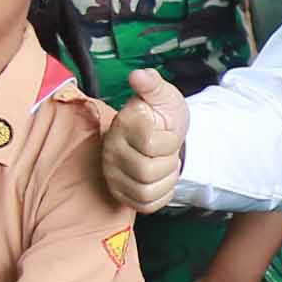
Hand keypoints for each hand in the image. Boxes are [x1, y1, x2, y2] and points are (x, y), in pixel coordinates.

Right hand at [100, 67, 186, 212]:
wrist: (164, 134)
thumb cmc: (163, 114)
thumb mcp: (164, 95)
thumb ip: (153, 84)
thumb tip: (139, 75)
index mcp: (122, 125)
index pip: (151, 144)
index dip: (170, 141)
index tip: (167, 132)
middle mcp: (111, 151)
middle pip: (148, 172)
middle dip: (168, 163)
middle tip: (167, 151)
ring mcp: (113, 175)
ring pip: (146, 191)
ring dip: (166, 180)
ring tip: (164, 164)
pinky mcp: (120, 193)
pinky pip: (145, 206)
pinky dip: (162, 195)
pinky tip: (161, 179)